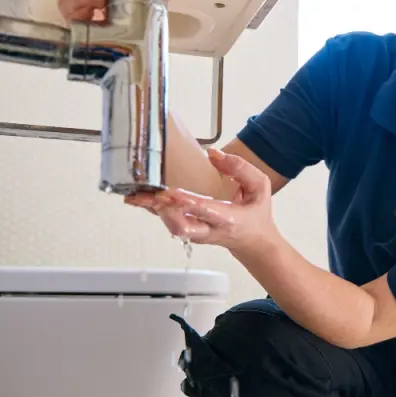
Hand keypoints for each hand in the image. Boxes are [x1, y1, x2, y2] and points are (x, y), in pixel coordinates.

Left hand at [127, 149, 278, 255]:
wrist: (253, 242)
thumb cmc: (256, 213)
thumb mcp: (260, 187)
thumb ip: (241, 169)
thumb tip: (212, 154)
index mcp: (228, 219)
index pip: (205, 211)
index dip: (186, 202)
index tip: (170, 193)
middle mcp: (208, 230)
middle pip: (180, 226)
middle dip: (160, 210)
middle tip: (142, 195)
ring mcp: (196, 234)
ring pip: (170, 225)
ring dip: (151, 208)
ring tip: (135, 192)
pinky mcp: (187, 232)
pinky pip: (166, 221)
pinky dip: (152, 208)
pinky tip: (138, 196)